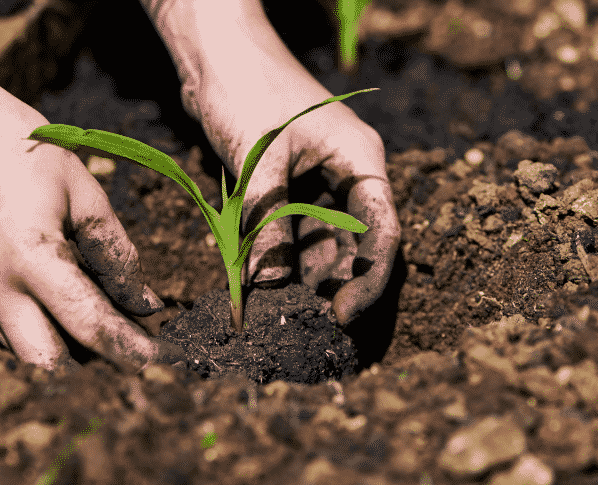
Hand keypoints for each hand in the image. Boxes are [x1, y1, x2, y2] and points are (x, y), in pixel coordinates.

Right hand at [0, 97, 185, 373]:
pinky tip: (65, 307)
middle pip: (46, 363)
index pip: (88, 323)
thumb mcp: (82, 190)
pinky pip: (4, 328)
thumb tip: (144, 302)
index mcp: (31, 257)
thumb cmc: (21, 148)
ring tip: (104, 327)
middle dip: (90, 365)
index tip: (161, 359)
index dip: (129, 347)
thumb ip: (114, 250)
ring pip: (22, 352)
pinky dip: (39, 330)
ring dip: (63, 351)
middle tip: (130, 348)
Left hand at [192, 72, 400, 326]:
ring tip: (280, 306)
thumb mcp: (259, 160)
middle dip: (334, 283)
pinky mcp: (290, 186)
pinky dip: (281, 255)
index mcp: (361, 160)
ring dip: (304, 274)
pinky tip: (263, 279)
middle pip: (356, 244)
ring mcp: (318, 182)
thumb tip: (269, 284)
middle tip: (307, 320)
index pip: (382, 231)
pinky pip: (294, 231)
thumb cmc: (246, 89)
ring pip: (323, 242)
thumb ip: (267, 222)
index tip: (343, 315)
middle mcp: (347, 174)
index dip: (367, 279)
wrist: (214, 51)